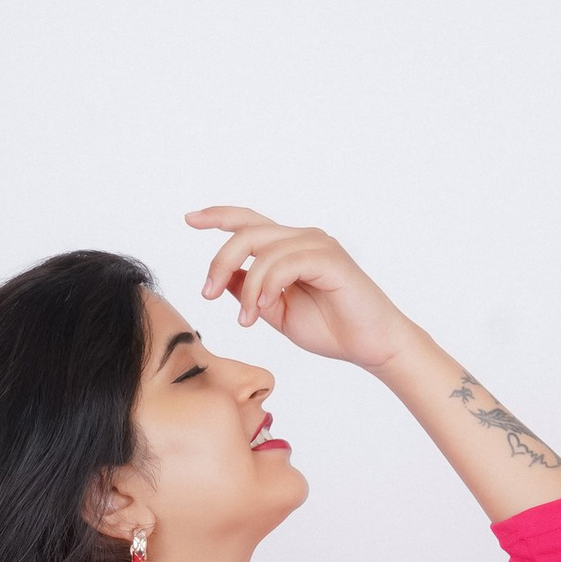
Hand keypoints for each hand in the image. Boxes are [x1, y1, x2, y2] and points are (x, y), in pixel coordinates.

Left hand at [185, 208, 414, 370]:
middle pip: (247, 232)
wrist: (371, 345)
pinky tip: (264, 308)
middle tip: (206, 293)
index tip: (190, 219)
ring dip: (247, 286)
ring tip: (246, 319)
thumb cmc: (331, 329)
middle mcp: (302, 238)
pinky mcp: (330, 259)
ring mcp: (317, 245)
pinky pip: (286, 262)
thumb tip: (221, 280)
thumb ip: (249, 292)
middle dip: (219, 261)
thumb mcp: (275, 312)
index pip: (248, 222)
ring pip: (264, 249)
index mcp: (288, 248)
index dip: (218, 216)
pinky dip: (267, 285)